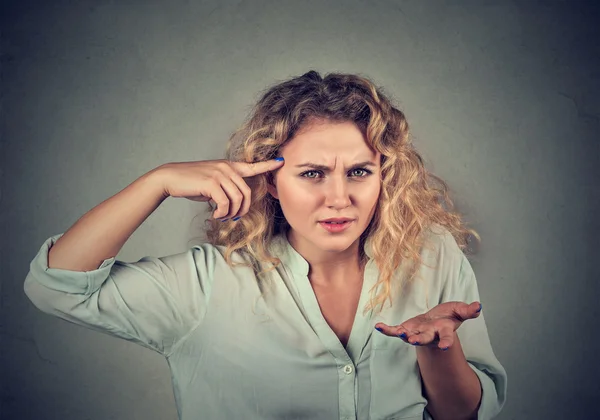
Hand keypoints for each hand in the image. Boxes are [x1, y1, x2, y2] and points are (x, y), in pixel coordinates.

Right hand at [157, 158, 284, 219]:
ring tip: (222, 216)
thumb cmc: (191, 182)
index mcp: (229, 166)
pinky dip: (222, 213)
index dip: (268, 165)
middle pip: (247, 193)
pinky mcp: (212, 183)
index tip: (281, 161)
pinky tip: (215, 215)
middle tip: (233, 217)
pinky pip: (225, 203)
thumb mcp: (212, 182)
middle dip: (243, 209)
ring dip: (231, 213)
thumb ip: (225, 187)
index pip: (252, 166)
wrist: (171, 177)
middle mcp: (227, 168)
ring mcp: (220, 174)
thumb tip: (234, 202)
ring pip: (238, 199)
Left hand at [374, 301, 481, 349]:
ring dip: (404, 335)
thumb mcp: (459, 311)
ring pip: (410, 336)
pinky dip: (386, 330)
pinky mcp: (406, 330)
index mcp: (443, 330)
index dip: (446, 342)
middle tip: (413, 341)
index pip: (446, 337)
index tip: (445, 347)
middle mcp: (429, 334)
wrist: (435, 322)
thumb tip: (479, 306)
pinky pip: (395, 331)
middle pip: (424, 339)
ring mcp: (416, 333)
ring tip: (400, 333)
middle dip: (419, 340)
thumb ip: (468, 311)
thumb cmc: (448, 317)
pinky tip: (378, 326)